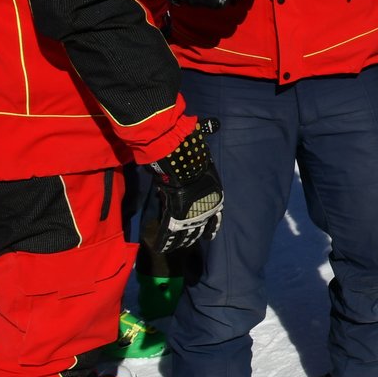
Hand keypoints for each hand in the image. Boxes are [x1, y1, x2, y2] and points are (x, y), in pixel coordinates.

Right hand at [144, 122, 222, 253]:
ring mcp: (191, 212)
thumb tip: (209, 128)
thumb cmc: (193, 151)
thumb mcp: (203, 154)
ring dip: (180, 240)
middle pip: (201, 226)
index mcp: (215, 193)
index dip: (213, 225)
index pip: (216, 213)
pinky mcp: (174, 214)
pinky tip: (161, 248)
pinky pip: (169, 231)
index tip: (211, 234)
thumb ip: (204, 151)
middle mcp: (206, 206)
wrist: (181, 156)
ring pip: (186, 233)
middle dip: (195, 235)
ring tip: (176, 247)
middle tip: (191, 242)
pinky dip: (164, 240)